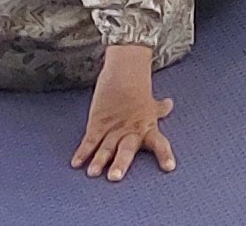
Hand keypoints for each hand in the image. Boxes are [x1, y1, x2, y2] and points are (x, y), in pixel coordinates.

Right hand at [76, 44, 177, 179]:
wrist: (122, 69)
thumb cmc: (138, 86)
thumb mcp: (150, 101)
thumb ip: (159, 109)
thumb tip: (169, 105)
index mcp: (147, 127)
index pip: (159, 144)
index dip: (164, 155)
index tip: (169, 167)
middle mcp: (131, 130)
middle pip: (126, 149)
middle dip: (120, 162)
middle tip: (114, 176)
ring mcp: (113, 127)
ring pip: (105, 147)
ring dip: (98, 160)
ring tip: (93, 172)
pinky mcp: (97, 122)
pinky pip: (89, 140)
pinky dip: (82, 151)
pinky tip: (76, 163)